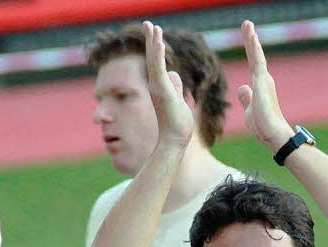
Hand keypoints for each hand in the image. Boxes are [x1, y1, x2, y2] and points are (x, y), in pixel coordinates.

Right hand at [143, 21, 192, 147]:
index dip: (156, 48)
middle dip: (150, 39)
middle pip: (152, 58)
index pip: (158, 62)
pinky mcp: (162, 91)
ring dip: (153, 42)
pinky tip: (158, 41)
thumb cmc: (178, 125)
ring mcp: (158, 87)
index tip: (156, 33)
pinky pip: (158, 69)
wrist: (174, 140)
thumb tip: (174, 74)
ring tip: (152, 26)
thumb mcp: (179, 100)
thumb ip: (176, 87)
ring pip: (154, 61)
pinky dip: (157, 54)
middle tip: (148, 23)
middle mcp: (156, 85)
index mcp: (161, 86)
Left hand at [237, 21, 294, 150]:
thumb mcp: (249, 111)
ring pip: (256, 55)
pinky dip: (255, 49)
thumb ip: (247, 98)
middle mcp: (263, 80)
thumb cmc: (263, 127)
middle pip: (255, 55)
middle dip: (251, 39)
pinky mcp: (263, 83)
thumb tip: (242, 87)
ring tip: (247, 24)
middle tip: (246, 23)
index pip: (253, 64)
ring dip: (251, 39)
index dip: (250, 50)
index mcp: (259, 86)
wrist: (273, 135)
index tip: (248, 36)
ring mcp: (264, 80)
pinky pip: (258, 62)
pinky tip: (252, 37)